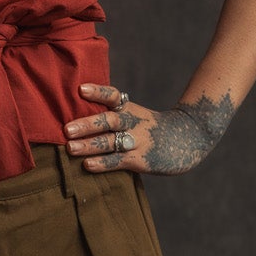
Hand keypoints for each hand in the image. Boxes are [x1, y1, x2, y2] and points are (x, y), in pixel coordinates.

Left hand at [65, 82, 234, 174]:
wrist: (189, 138)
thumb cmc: (151, 127)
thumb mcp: (135, 114)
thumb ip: (112, 114)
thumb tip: (77, 116)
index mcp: (130, 109)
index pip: (113, 97)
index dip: (98, 92)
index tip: (80, 89)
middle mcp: (133, 123)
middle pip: (109, 121)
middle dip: (87, 124)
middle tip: (67, 129)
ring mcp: (137, 142)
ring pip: (111, 142)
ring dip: (90, 145)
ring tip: (70, 148)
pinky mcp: (140, 160)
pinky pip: (119, 161)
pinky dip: (103, 163)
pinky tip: (88, 165)